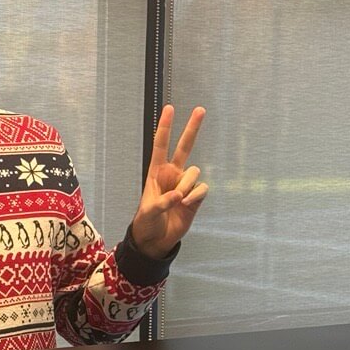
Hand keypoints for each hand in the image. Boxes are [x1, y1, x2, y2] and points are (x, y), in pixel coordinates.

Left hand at [131, 105, 208, 259]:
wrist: (155, 240)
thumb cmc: (147, 223)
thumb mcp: (148, 213)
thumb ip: (162, 203)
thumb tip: (179, 196)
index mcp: (157, 173)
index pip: (161, 145)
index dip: (165, 127)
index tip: (170, 108)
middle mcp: (172, 174)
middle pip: (184, 147)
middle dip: (192, 128)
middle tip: (200, 109)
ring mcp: (185, 184)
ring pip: (194, 172)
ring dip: (187, 185)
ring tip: (178, 201)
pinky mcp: (195, 197)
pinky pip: (202, 189)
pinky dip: (195, 196)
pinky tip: (186, 205)